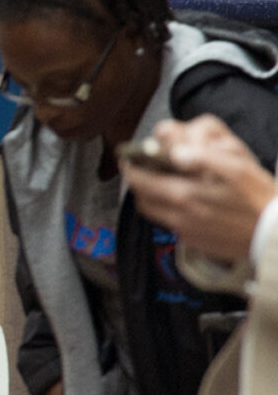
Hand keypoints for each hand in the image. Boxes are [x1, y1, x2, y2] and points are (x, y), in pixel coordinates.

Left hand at [126, 115, 277, 266]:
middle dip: (139, 183)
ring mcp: (185, 232)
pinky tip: (185, 202)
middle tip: (145, 170)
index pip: (140, 182)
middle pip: (142, 199)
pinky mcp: (194, 242)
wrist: (275, 236)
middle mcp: (178, 217)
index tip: (130, 159)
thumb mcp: (238, 168)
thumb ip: (203, 157)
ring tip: (162, 184)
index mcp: (184, 195)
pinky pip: (171, 224)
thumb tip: (174, 152)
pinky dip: (169, 211)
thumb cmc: (259, 198)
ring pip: (154, 213)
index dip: (131, 168)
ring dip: (152, 198)